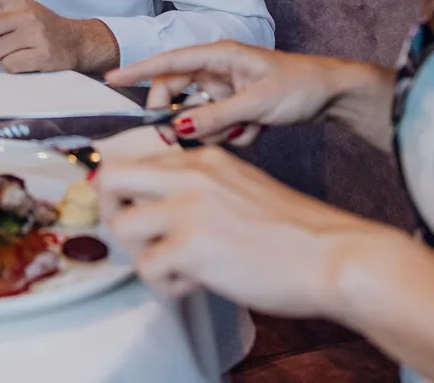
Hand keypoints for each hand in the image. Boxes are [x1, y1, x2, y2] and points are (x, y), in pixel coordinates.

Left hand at [0, 0, 118, 72]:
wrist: (76, 41)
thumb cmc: (42, 26)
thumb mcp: (19, 11)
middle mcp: (25, 13)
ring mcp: (34, 34)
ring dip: (0, 55)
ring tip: (18, 49)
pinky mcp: (41, 55)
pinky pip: (8, 66)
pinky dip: (14, 66)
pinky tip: (27, 59)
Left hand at [97, 145, 394, 317]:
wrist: (333, 254)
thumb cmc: (294, 230)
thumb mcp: (239, 185)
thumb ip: (199, 186)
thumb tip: (160, 205)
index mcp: (201, 159)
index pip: (134, 158)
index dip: (120, 188)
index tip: (123, 207)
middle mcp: (189, 174)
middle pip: (110, 177)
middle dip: (108, 209)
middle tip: (132, 236)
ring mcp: (188, 207)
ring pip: (121, 225)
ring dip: (140, 253)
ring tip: (174, 267)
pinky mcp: (191, 245)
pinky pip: (147, 268)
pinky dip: (164, 283)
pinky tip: (194, 283)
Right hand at [105, 41, 362, 147]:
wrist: (334, 94)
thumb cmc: (298, 86)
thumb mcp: (255, 103)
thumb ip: (215, 116)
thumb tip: (178, 128)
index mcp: (219, 55)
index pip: (169, 61)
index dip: (138, 70)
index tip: (111, 79)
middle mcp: (218, 68)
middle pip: (178, 92)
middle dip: (183, 117)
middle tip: (183, 140)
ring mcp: (226, 87)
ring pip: (199, 113)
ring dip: (216, 128)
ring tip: (248, 129)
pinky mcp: (236, 104)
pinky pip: (218, 123)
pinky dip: (233, 132)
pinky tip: (258, 129)